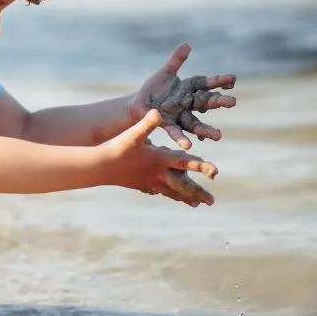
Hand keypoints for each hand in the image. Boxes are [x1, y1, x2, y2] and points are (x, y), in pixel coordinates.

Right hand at [101, 110, 216, 206]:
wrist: (100, 167)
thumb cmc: (118, 148)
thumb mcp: (133, 133)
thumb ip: (148, 123)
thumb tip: (158, 111)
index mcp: (160, 159)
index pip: (185, 163)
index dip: (201, 166)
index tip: (215, 172)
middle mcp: (158, 173)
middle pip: (182, 185)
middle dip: (198, 192)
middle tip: (212, 201)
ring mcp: (150, 181)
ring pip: (172, 191)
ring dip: (185, 197)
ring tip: (197, 204)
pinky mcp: (141, 184)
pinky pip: (159, 191)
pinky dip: (168, 194)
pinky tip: (170, 196)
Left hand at [129, 43, 235, 149]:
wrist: (138, 104)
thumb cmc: (154, 88)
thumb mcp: (165, 73)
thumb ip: (176, 60)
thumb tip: (187, 44)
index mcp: (189, 89)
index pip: (206, 83)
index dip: (218, 81)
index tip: (233, 78)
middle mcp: (188, 104)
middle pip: (205, 102)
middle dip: (218, 102)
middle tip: (233, 102)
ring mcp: (179, 116)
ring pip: (195, 123)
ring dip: (206, 130)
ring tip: (219, 136)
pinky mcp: (167, 124)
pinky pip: (176, 132)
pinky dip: (182, 138)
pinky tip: (189, 145)